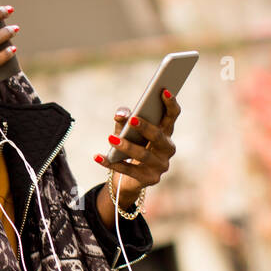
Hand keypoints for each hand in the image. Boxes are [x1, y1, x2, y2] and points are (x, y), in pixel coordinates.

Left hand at [94, 90, 179, 220]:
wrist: (129, 178)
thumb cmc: (131, 145)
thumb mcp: (126, 130)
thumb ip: (123, 120)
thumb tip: (119, 114)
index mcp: (166, 132)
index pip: (172, 117)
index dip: (170, 104)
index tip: (163, 91)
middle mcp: (167, 149)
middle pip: (159, 137)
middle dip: (146, 128)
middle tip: (132, 120)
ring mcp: (160, 166)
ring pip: (143, 155)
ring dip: (126, 146)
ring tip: (110, 139)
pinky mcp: (148, 179)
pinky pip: (128, 170)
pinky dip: (112, 163)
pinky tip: (98, 157)